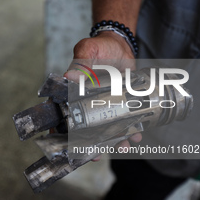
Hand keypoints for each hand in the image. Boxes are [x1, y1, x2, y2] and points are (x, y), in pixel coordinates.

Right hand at [64, 31, 141, 159]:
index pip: (63, 114)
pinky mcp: (119, 104)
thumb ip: (81, 64)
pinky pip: (122, 120)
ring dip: (113, 140)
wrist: (120, 45)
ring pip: (105, 128)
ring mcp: (103, 105)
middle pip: (84, 128)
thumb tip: (68, 77)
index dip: (63, 132)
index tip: (69, 146)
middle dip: (90, 144)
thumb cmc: (99, 47)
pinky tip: (136, 134)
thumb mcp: (87, 51)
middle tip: (96, 154)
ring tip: (122, 146)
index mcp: (72, 91)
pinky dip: (129, 129)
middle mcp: (86, 102)